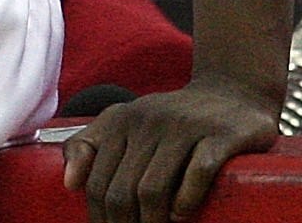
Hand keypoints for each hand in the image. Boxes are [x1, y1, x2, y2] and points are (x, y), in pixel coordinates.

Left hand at [63, 79, 276, 222]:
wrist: (233, 92)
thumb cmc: (173, 120)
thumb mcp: (125, 123)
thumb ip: (89, 146)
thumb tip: (69, 184)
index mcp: (120, 120)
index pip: (97, 180)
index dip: (99, 216)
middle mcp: (149, 120)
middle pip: (122, 189)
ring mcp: (185, 127)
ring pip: (153, 187)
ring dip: (151, 220)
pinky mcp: (221, 135)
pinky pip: (197, 172)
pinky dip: (186, 200)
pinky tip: (181, 214)